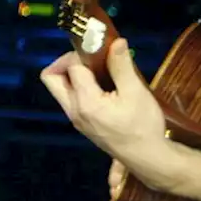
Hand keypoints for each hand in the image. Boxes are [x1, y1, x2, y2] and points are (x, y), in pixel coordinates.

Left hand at [40, 39, 178, 191]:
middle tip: (90, 58)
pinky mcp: (83, 124)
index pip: (71, 66)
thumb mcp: (136, 93)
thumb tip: (115, 41)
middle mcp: (74, 111)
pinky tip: (104, 86)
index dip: (85, 53)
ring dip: (74, 75)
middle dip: (66, 62)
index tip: (102, 50)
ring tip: (100, 71)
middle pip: (51, 78)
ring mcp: (77, 119)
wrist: (149, 159)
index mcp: (85, 102)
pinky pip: (72, 99)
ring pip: (60, 89)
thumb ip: (121, 65)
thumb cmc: (143, 127)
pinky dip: (80, 87)